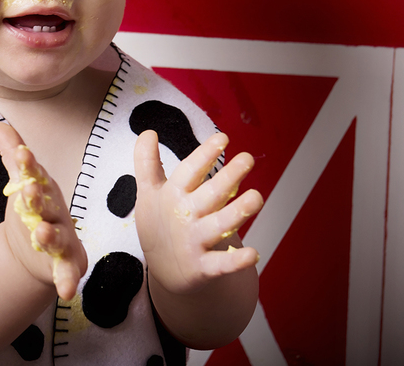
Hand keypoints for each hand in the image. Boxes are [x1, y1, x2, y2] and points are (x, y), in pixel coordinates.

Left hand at [0, 122, 87, 299]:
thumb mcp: (22, 181)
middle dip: (39, 198)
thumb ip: (13, 155)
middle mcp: (57, 212)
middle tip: (28, 191)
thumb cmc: (35, 207)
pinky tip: (66, 290)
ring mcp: (62, 238)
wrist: (41, 244)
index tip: (21, 153)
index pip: (35, 174)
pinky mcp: (65, 263)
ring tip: (41, 232)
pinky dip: (68, 280)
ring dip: (51, 235)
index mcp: (46, 190)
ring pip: (58, 236)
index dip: (28, 164)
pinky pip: (68, 272)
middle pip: (48, 204)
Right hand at [133, 130, 262, 296]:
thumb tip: (148, 132)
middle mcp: (184, 217)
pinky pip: (221, 265)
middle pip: (209, 195)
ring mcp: (194, 243)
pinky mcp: (203, 268)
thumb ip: (147, 163)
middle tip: (248, 159)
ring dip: (237, 214)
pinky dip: (236, 261)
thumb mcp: (148, 193)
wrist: (163, 271)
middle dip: (228, 177)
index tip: (222, 138)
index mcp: (171, 196)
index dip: (204, 155)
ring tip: (256, 198)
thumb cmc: (160, 224)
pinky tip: (253, 254)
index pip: (188, 172)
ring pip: (219, 226)